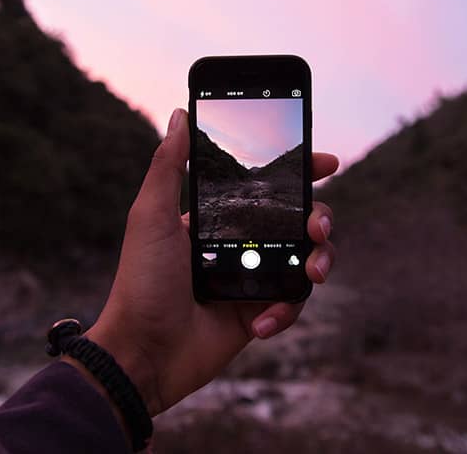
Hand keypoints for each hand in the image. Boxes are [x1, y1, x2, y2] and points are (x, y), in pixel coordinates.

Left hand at [82, 108, 337, 415]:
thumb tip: (180, 114)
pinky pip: (292, 302)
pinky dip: (285, 310)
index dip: (298, 172)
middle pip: (297, 220)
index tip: (324, 161)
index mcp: (218, 217)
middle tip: (317, 225)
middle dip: (319, 218)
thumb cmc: (142, 281)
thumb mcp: (151, 216)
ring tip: (313, 271)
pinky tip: (261, 321)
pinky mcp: (260, 312)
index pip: (266, 186)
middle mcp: (239, 243)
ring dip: (319, 261)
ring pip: (306, 258)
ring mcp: (252, 277)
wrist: (143, 352)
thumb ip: (168, 166)